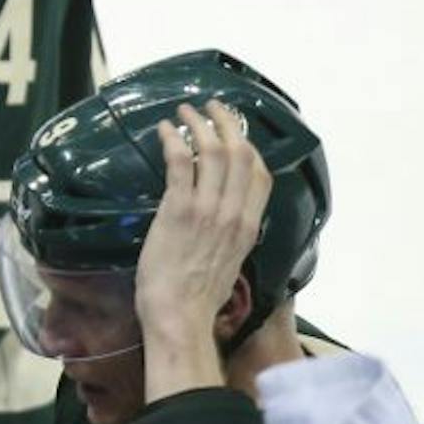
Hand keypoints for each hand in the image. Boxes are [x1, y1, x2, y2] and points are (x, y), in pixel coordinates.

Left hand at [134, 101, 271, 399]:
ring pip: (212, 152)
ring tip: (185, 111)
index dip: (250, 148)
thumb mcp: (229, 266)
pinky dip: (173, 141)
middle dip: (227, 123)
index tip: (236, 133)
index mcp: (248, 227)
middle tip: (212, 107)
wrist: (180, 315)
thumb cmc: (197, 300)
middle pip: (241, 154)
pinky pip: (180, 163)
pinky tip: (163, 130)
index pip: (260, 175)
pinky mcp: (178, 210)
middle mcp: (234, 213)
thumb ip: (230, 239)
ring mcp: (208, 209)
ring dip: (198, 124)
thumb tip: (224, 227)